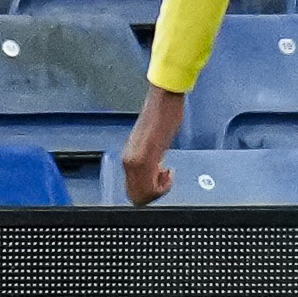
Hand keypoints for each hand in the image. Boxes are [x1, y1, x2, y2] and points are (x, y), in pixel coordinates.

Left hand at [121, 87, 182, 205]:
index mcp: (130, 158)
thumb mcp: (155, 141)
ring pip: (143, 195)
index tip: (161, 181)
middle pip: (137, 197)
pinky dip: (163, 186)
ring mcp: (135, 161)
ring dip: (160, 190)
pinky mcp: (145, 158)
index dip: (149, 193)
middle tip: (166, 180)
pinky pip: (150, 186)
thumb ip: (152, 157)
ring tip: (167, 175)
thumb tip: (156, 170)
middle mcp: (129, 161)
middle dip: (155, 194)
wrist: (163, 100)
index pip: (133, 191)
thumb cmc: (163, 115)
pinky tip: (168, 171)